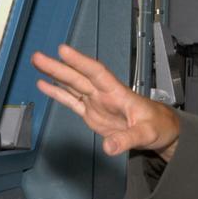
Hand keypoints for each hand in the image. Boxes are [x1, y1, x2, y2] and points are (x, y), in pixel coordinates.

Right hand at [32, 44, 181, 158]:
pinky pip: (72, 101)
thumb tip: (108, 147)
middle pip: (78, 77)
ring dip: (55, 74)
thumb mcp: (147, 134)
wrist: (161, 131)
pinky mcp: (92, 113)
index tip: (63, 51)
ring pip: (72, 85)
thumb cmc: (158, 126)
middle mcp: (103, 94)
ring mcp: (96, 102)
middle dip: (58, 67)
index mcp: (117, 93)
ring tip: (36, 63)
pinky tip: (43, 84)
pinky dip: (58, 92)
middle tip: (38, 57)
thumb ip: (127, 140)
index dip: (80, 62)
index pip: (96, 73)